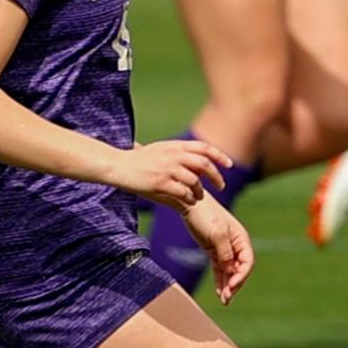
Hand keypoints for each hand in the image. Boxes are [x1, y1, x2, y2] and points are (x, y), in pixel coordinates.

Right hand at [110, 137, 230, 208]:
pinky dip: (189, 198)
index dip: (220, 156)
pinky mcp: (160, 183)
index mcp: (175, 146)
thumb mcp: (161, 150)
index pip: (204, 148)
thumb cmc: (139, 160)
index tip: (228, 165)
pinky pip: (182, 192)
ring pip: (195, 181)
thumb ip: (179, 154)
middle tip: (221, 187)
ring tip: (198, 197)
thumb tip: (199, 163)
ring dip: (200, 191)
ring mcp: (167, 169)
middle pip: (204, 164)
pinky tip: (188, 202)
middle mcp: (173, 155)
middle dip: (216, 177)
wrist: (118, 166)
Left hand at [183, 193, 254, 303]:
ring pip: (229, 271)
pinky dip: (220, 280)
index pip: (247, 261)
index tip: (232, 285)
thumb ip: (225, 252)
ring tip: (224, 300)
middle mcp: (236, 245)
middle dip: (235, 284)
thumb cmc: (206, 215)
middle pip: (239, 269)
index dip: (242, 275)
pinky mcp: (214, 251)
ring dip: (228, 286)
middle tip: (227, 298)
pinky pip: (219, 269)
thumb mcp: (216, 233)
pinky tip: (219, 292)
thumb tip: (230, 269)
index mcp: (241, 239)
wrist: (190, 203)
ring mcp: (225, 249)